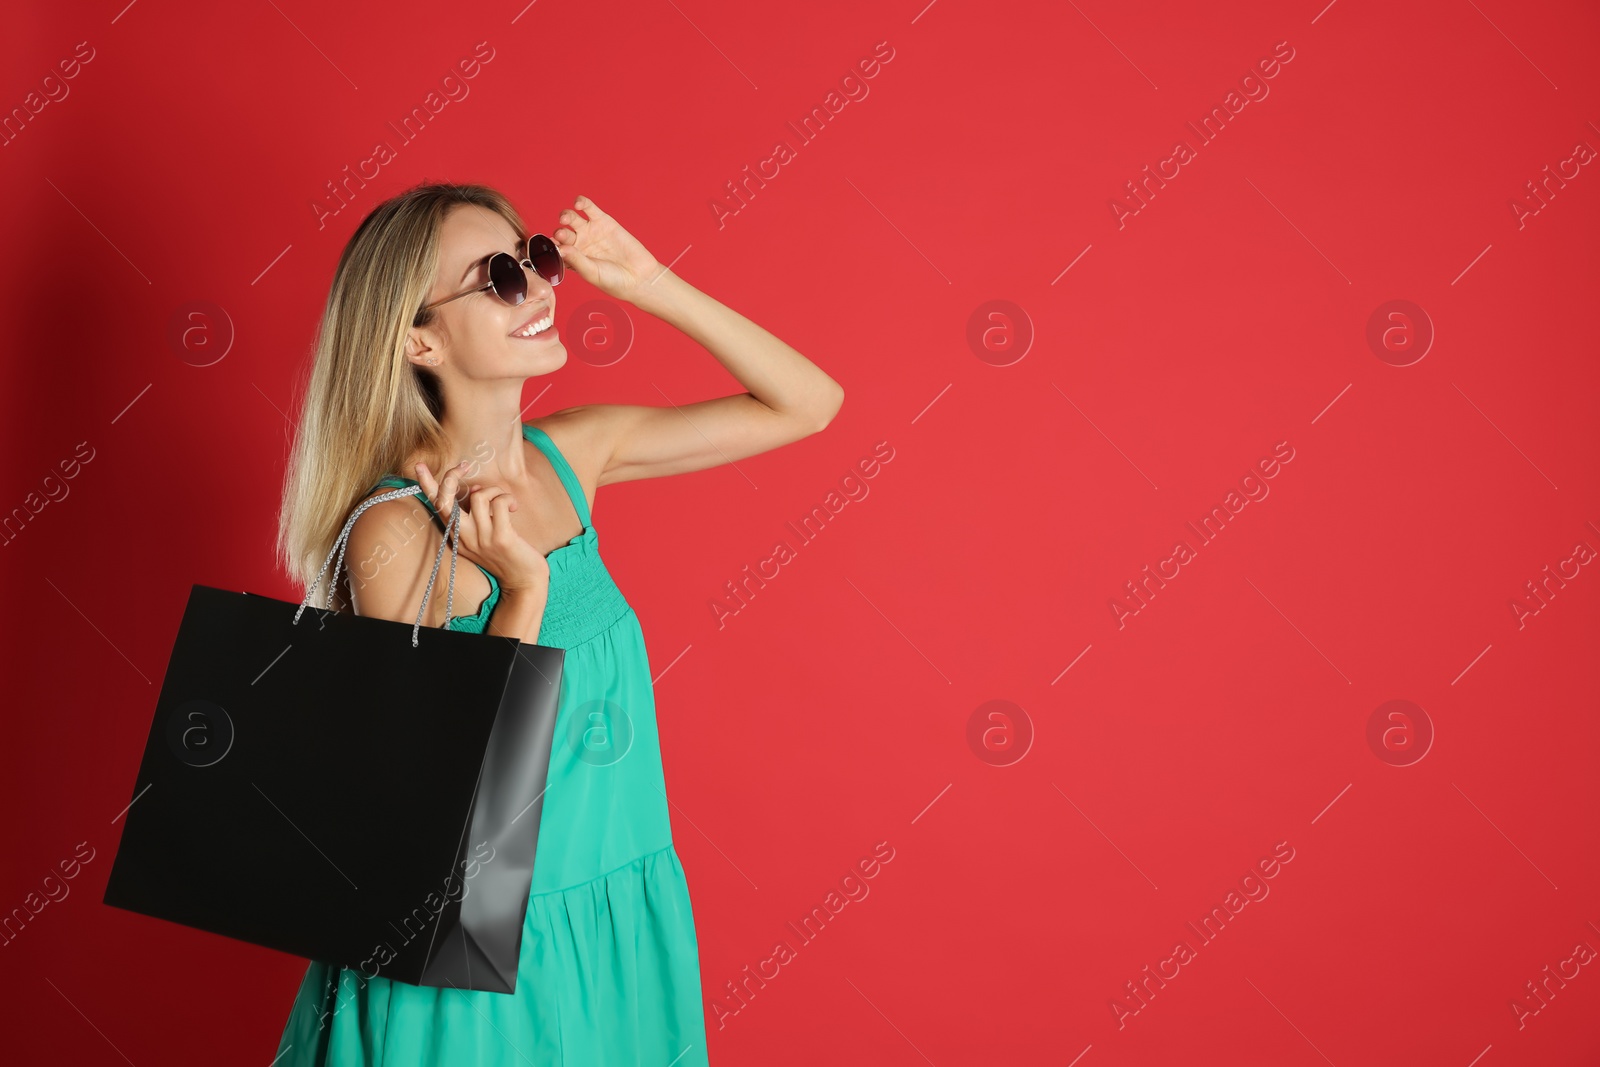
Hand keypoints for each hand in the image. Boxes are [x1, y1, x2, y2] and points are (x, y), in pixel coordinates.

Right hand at [414, 461, 549, 595]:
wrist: (524, 582)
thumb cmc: (507, 555)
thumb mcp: (485, 534)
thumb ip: (477, 513)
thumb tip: (476, 488)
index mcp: (457, 537)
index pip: (436, 507)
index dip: (426, 484)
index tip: (419, 465)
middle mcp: (464, 538)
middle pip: (446, 499)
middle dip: (452, 476)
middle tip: (465, 465)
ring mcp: (481, 539)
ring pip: (478, 497)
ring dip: (494, 491)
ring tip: (504, 501)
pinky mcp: (501, 538)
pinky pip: (499, 503)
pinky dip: (507, 498)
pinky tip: (514, 508)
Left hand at [552, 195, 665, 302]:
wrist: (639, 276)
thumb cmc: (614, 280)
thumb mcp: (592, 272)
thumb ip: (576, 260)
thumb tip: (559, 249)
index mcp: (572, 259)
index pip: (555, 249)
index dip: (549, 247)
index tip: (549, 248)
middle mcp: (579, 244)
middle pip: (562, 232)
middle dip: (559, 233)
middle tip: (561, 236)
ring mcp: (590, 231)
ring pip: (571, 218)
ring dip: (566, 215)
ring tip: (566, 218)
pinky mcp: (603, 221)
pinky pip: (588, 208)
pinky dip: (582, 202)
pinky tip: (579, 203)